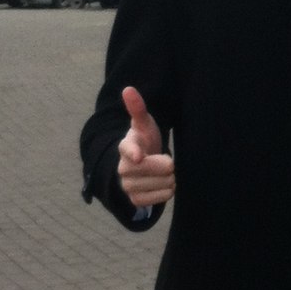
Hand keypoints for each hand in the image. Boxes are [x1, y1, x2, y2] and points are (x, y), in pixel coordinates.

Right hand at [117, 85, 174, 206]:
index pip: (127, 150)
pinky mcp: (135, 200)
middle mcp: (123, 167)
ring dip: (168, 179)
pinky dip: (166, 192)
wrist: (142, 165)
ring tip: (165, 173)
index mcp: (125, 146)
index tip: (140, 156)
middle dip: (166, 164)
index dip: (134, 153)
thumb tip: (128, 89)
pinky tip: (163, 184)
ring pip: (159, 184)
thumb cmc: (145, 141)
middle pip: (152, 168)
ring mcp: (127, 185)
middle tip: (167, 161)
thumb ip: (137, 108)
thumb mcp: (144, 124)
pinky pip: (158, 198)